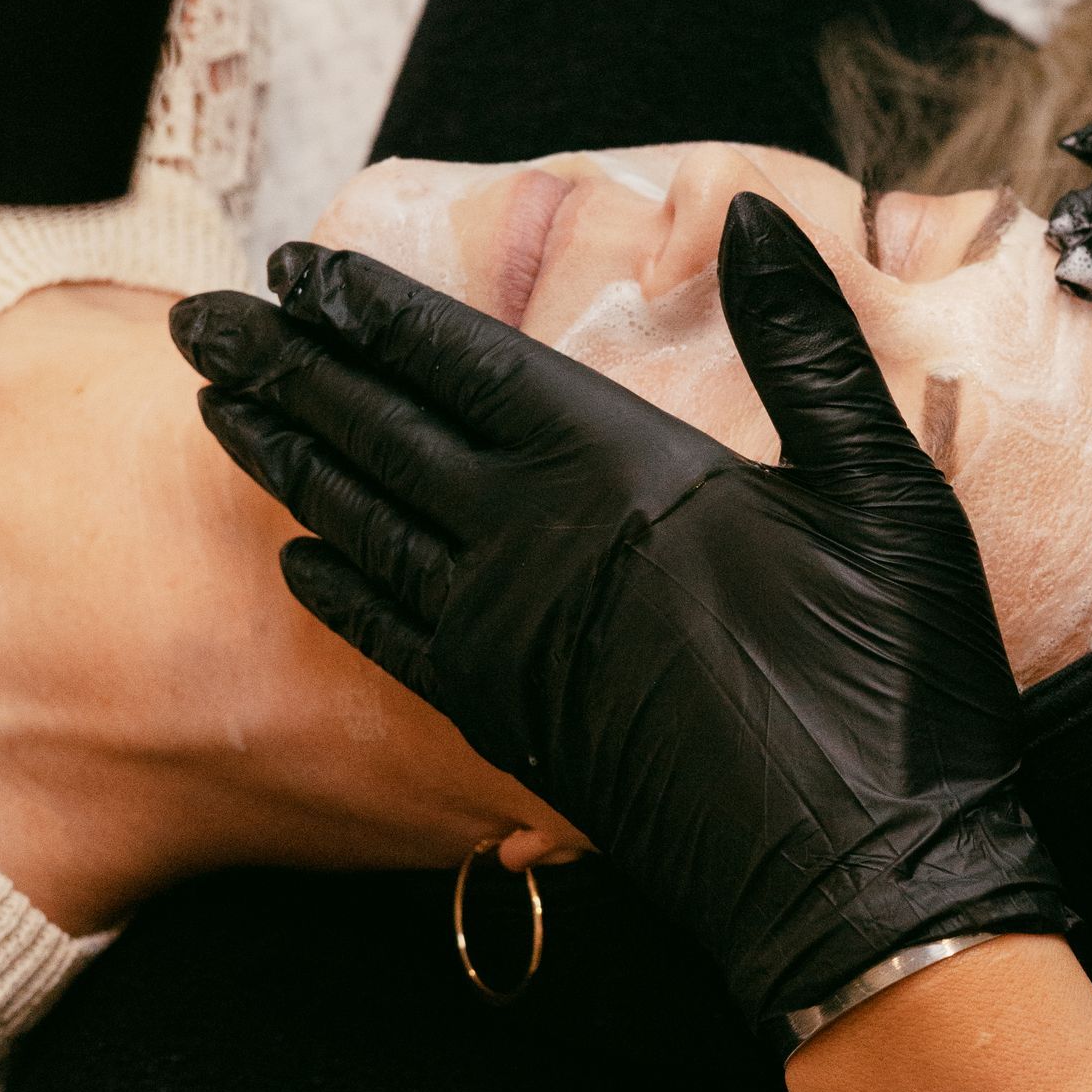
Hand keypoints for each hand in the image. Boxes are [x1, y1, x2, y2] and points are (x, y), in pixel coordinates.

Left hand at [168, 196, 1068, 1046]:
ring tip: (223, 406)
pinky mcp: (511, 723)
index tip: (299, 268)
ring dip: (288, 458)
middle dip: (287, 367)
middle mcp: (536, 546)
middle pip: (380, 432)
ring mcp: (510, 641)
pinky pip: (390, 638)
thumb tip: (751, 216)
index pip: (462, 363)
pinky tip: (298, 560)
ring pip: (363, 526)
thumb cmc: (888, 682)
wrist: (858, 875)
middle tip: (203, 318)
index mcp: (621, 470)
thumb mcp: (883, 487)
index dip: (372, 311)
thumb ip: (805, 345)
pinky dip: (337, 589)